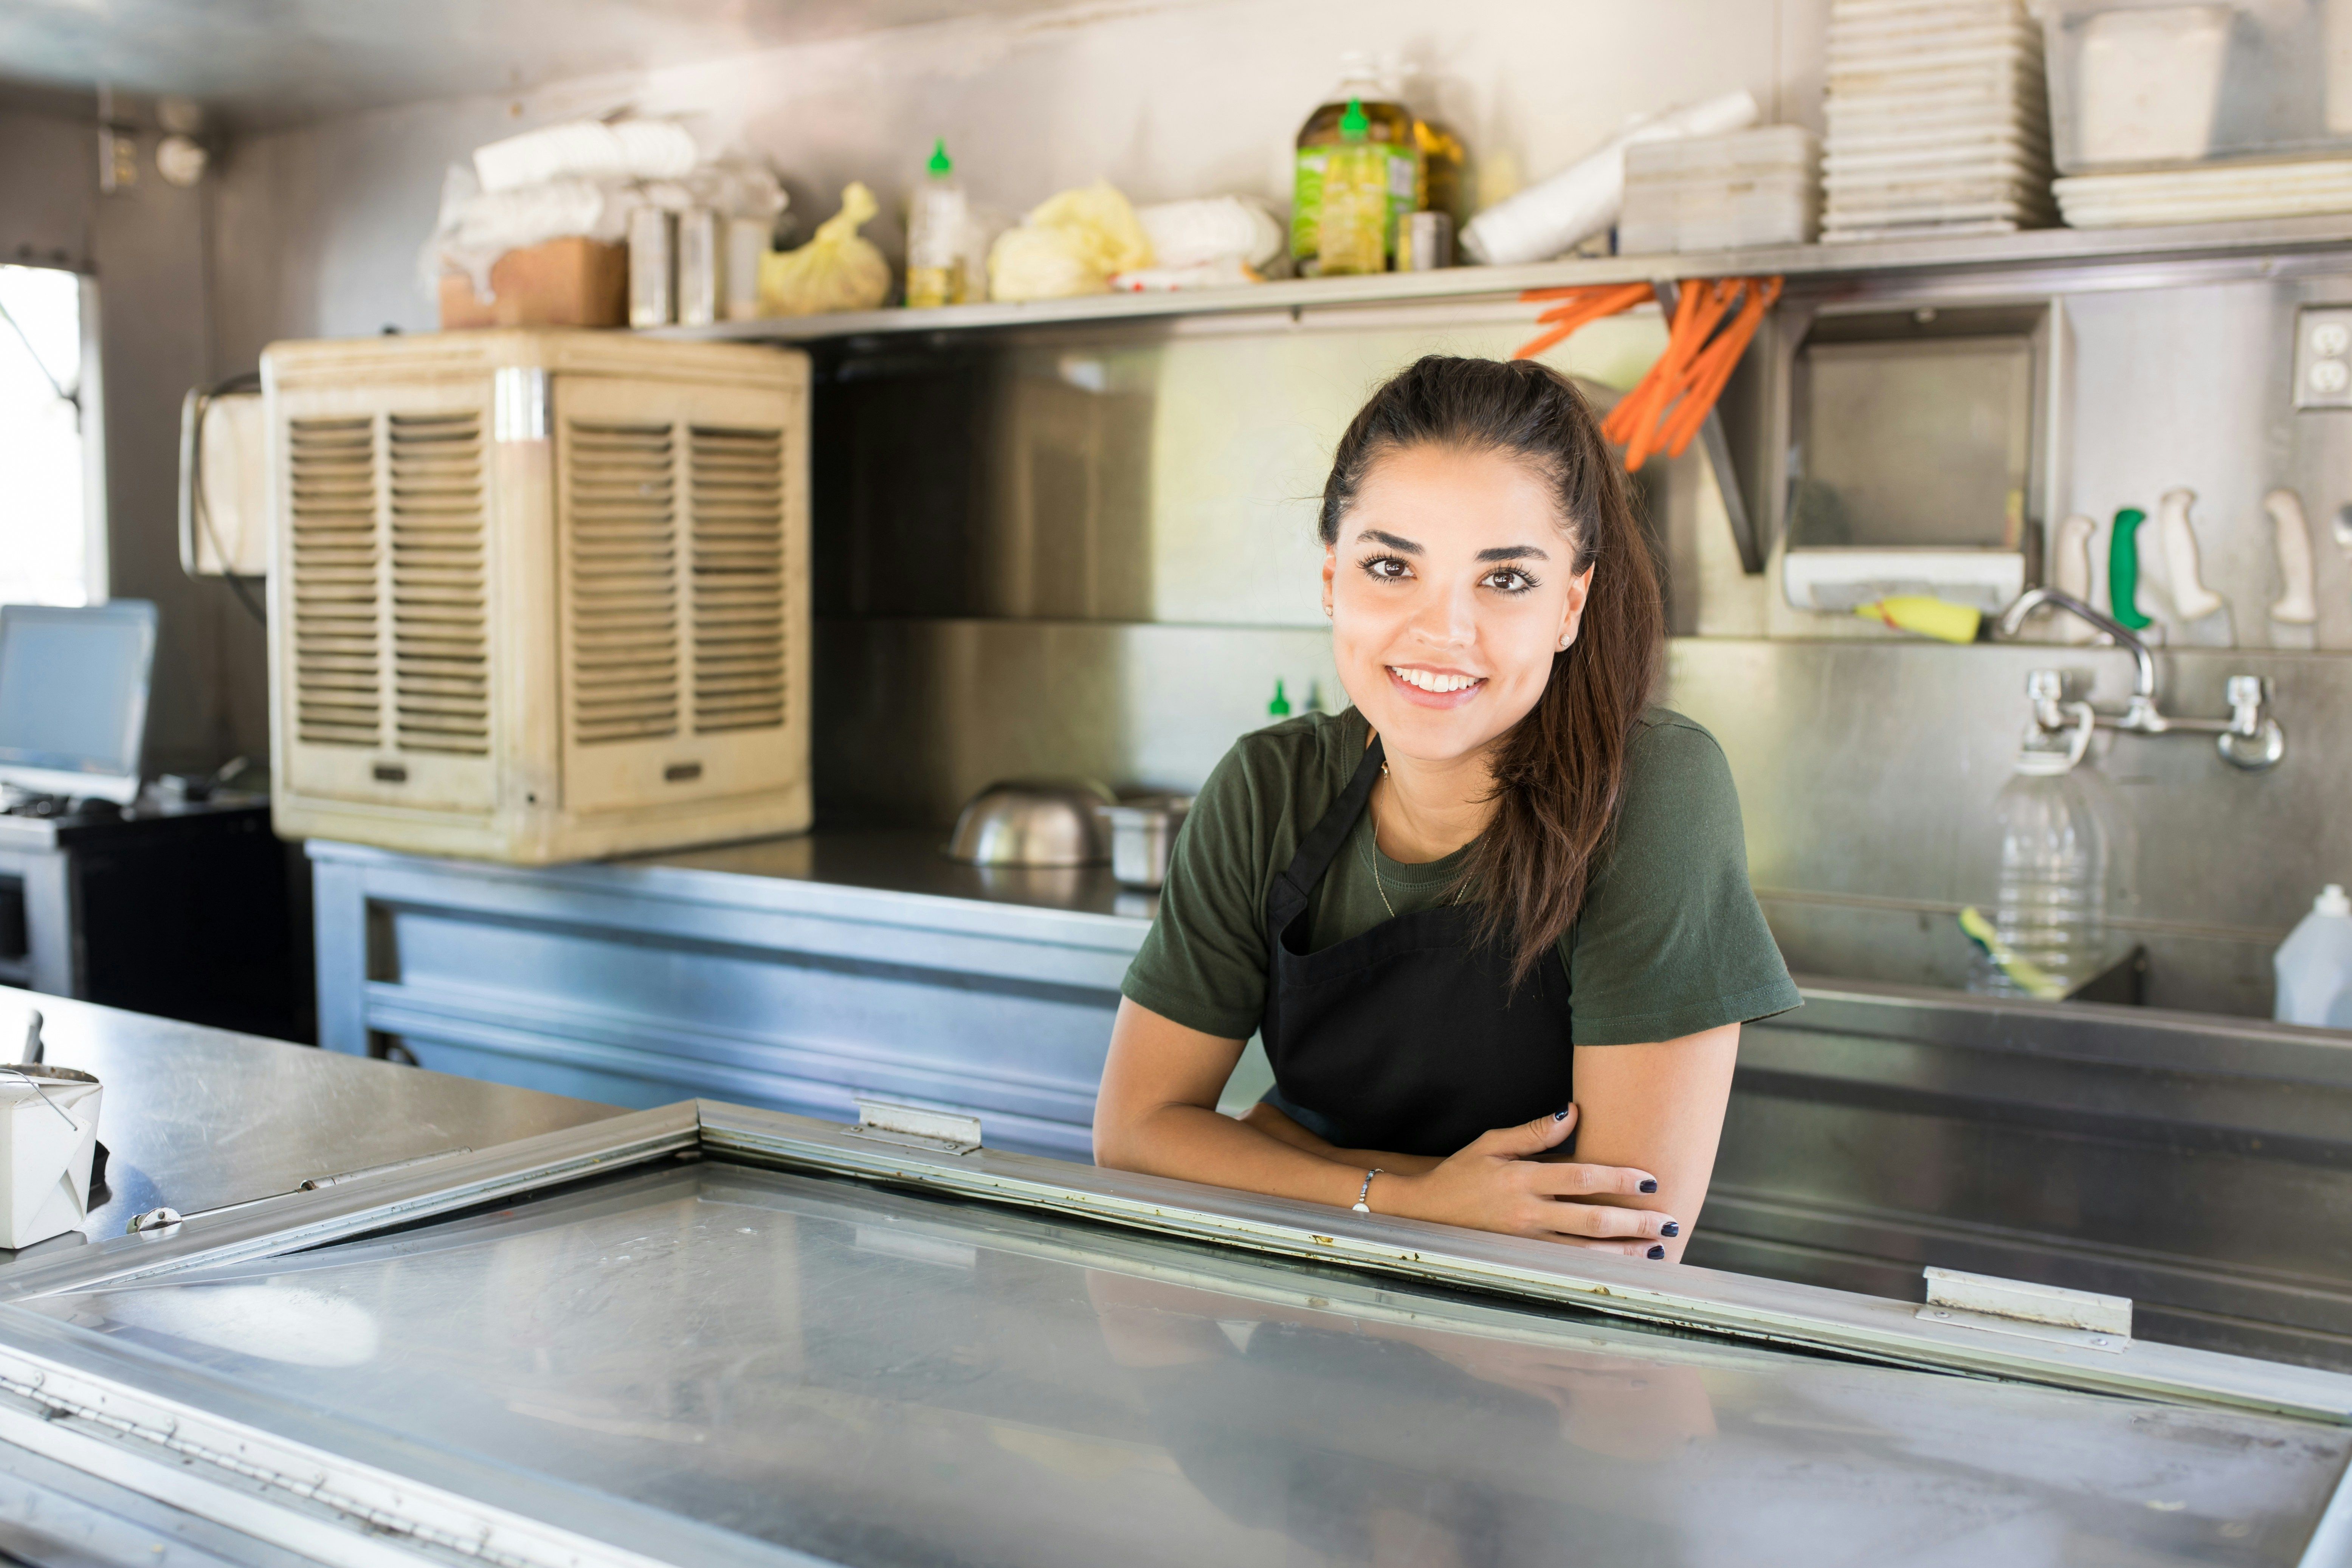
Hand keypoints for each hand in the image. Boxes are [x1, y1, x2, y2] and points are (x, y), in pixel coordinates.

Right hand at [1378, 1105, 1675, 1253]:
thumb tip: (1573, 1112)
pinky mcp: (1521, 1259)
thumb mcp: (1491, 1142)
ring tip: (1657, 1249)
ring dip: (1624, 1252)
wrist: (1424, 1211)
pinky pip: (1567, 1267)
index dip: (1618, 1180)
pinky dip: (1598, 1268)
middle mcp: (1526, 1213)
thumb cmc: (1461, 1173)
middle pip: (1591, 1220)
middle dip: (1635, 1222)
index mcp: (1521, 1179)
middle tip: (1670, 1222)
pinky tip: (1621, 1267)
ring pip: (1584, 1252)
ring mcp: (1524, 1241)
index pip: (1580, 1178)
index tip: (1650, 1181)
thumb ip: (1534, 1131)